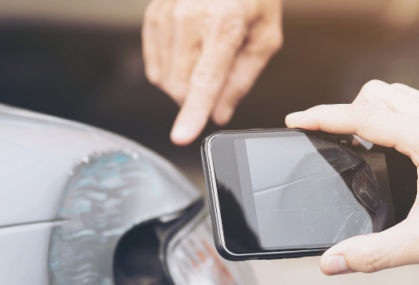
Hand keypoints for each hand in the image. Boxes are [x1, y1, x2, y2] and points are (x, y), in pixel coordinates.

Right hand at [143, 0, 282, 144]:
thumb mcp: (265, 37)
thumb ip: (242, 79)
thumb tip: (219, 113)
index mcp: (224, 23)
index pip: (205, 80)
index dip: (193, 113)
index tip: (182, 137)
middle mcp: (189, 17)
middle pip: (181, 87)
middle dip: (198, 98)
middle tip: (219, 78)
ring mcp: (166, 14)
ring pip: (164, 80)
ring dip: (184, 85)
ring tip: (206, 56)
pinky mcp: (153, 15)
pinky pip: (153, 64)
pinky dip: (170, 70)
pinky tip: (188, 54)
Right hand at [285, 80, 418, 274]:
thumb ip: (372, 254)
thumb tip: (332, 262)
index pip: (363, 116)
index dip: (323, 117)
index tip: (295, 121)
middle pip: (378, 93)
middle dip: (346, 111)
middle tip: (327, 140)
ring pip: (399, 94)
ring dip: (371, 109)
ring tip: (354, 141)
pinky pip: (418, 106)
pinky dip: (394, 116)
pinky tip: (390, 148)